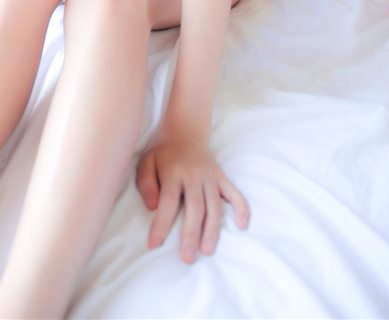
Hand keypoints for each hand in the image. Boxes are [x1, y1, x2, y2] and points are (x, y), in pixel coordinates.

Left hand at [136, 135, 248, 262]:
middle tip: (187, 258)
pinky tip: (241, 226)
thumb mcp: (146, 161)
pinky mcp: (221, 177)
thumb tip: (151, 206)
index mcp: (173, 172)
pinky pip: (235, 193)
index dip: (161, 224)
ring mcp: (210, 176)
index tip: (153, 245)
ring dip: (212, 228)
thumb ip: (146, 183)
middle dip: (191, 234)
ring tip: (207, 250)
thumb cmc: (163, 153)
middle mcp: (194, 175)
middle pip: (194, 206)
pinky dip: (241, 208)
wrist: (185, 131)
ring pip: (214, 205)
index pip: (167, 200)